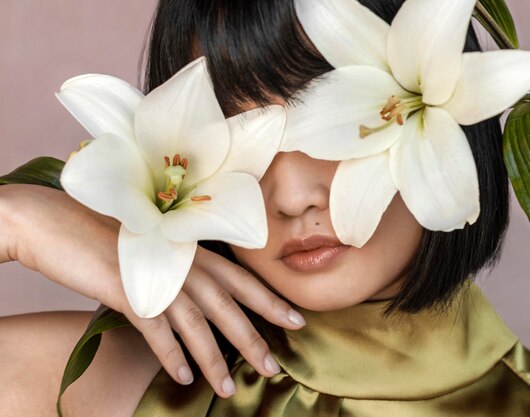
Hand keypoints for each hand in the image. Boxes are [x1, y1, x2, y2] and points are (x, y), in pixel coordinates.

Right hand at [0, 184, 305, 397]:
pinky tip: (183, 379)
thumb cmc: (110, 233)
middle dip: (253, 339)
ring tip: (229, 388)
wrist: (59, 222)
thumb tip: (206, 295)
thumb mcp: (157, 247)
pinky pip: (157, 332)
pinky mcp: (128, 293)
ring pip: (197, 325)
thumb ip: (184, 267)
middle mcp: (183, 263)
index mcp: (193, 249)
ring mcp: (157, 277)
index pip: (242, 279)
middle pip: (228, 306)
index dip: (270, 301)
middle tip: (273, 367)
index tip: (296, 321)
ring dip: (215, 360)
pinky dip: (171, 357)